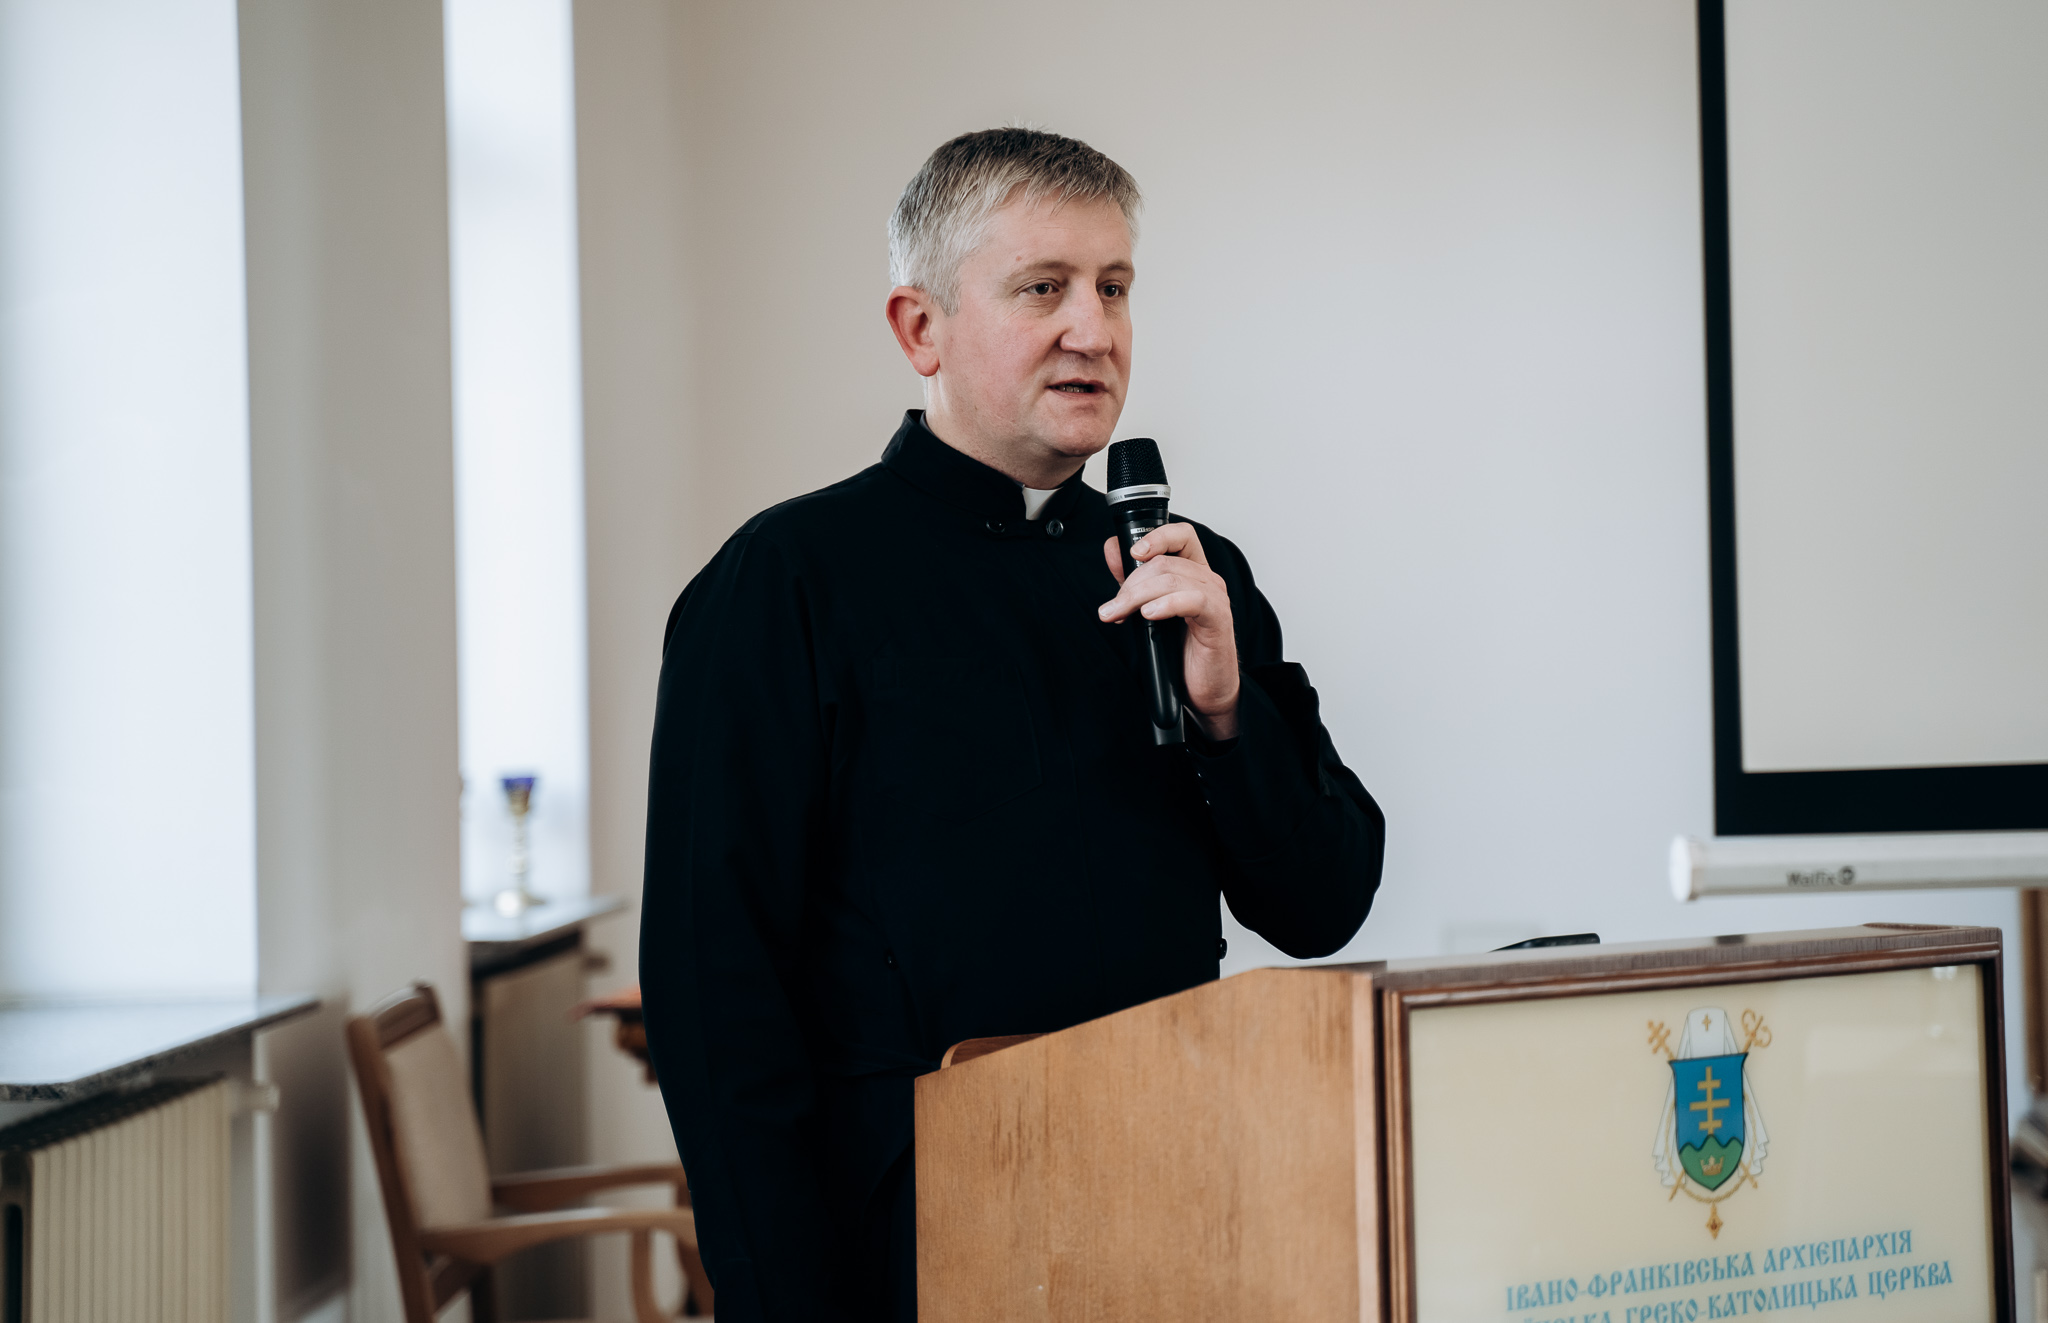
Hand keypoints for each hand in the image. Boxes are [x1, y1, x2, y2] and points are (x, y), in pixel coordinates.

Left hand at [1099, 524, 1239, 738]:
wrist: (1202, 689)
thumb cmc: (1181, 650)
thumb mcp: (1149, 609)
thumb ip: (1133, 579)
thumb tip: (1113, 550)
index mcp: (1193, 572)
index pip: (1180, 536)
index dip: (1156, 537)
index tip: (1131, 554)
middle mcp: (1206, 580)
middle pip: (1165, 562)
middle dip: (1131, 583)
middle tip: (1113, 606)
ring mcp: (1215, 598)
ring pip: (1173, 579)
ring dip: (1138, 596)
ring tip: (1119, 614)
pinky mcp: (1218, 619)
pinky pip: (1193, 600)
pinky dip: (1166, 604)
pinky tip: (1149, 615)